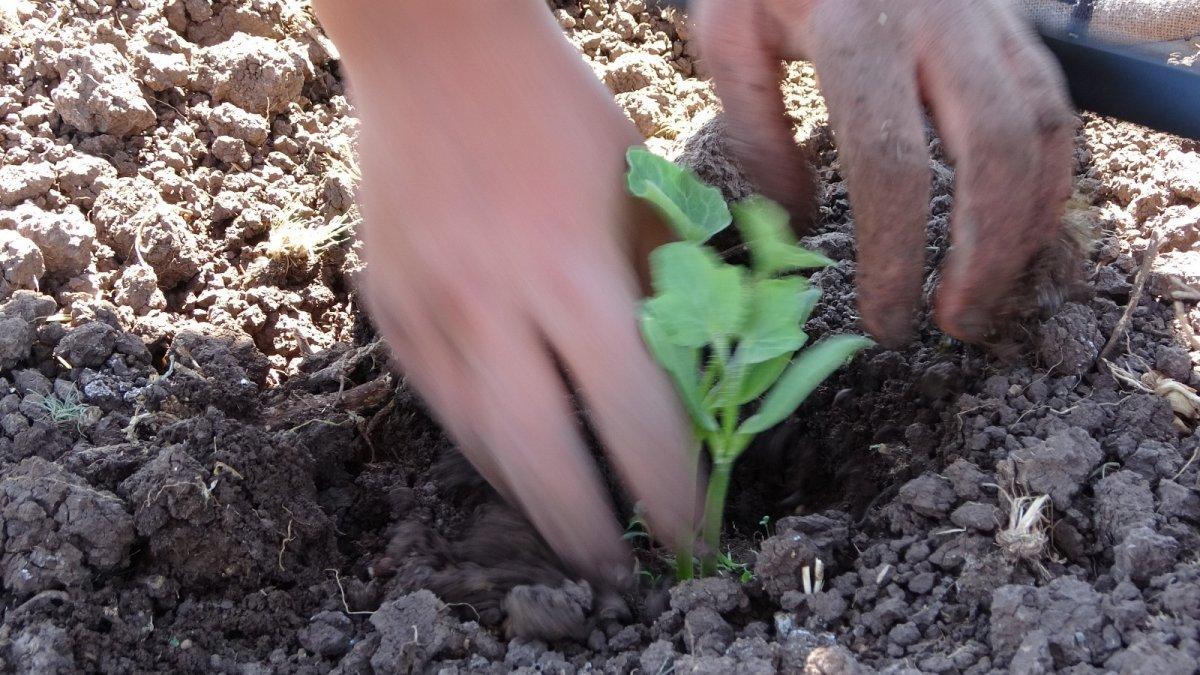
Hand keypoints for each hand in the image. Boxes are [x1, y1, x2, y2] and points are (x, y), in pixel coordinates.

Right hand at [314, 0, 697, 583]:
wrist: (431, 49)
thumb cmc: (557, 105)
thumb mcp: (638, 185)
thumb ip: (667, 286)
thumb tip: (690, 375)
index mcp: (571, 270)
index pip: (631, 418)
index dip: (669, 489)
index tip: (690, 528)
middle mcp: (492, 304)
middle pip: (541, 460)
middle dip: (587, 529)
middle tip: (620, 568)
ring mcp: (427, 310)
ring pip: (479, 444)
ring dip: (530, 497)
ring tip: (570, 524)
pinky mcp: (387, 307)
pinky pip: (438, 402)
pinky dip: (482, 442)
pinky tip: (513, 455)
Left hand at [698, 0, 1074, 344]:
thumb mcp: (729, 35)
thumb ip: (755, 129)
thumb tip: (796, 222)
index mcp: (855, 30)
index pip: (888, 165)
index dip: (892, 256)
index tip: (885, 320)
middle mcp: (938, 22)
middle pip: (991, 153)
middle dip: (983, 254)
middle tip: (956, 323)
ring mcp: (986, 17)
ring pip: (1041, 130)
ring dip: (1026, 225)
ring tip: (988, 293)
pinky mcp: (1013, 19)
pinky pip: (1053, 106)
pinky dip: (1047, 178)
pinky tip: (1018, 229)